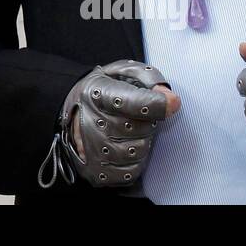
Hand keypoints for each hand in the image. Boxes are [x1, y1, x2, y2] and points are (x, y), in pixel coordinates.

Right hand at [49, 59, 179, 187]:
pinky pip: (131, 172)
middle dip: (146, 121)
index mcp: (96, 93)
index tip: (172, 101)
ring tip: (128, 131)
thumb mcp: (122, 73)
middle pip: (140, 128)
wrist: (73, 114)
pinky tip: (124, 147)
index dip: (158, 104)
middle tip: (135, 115)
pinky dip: (134, 161)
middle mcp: (91, 122)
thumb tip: (170, 98)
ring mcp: (92, 150)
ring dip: (141, 141)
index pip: (133, 103)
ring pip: (138, 151)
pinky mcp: (95, 172)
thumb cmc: (103, 92)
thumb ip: (149, 78)